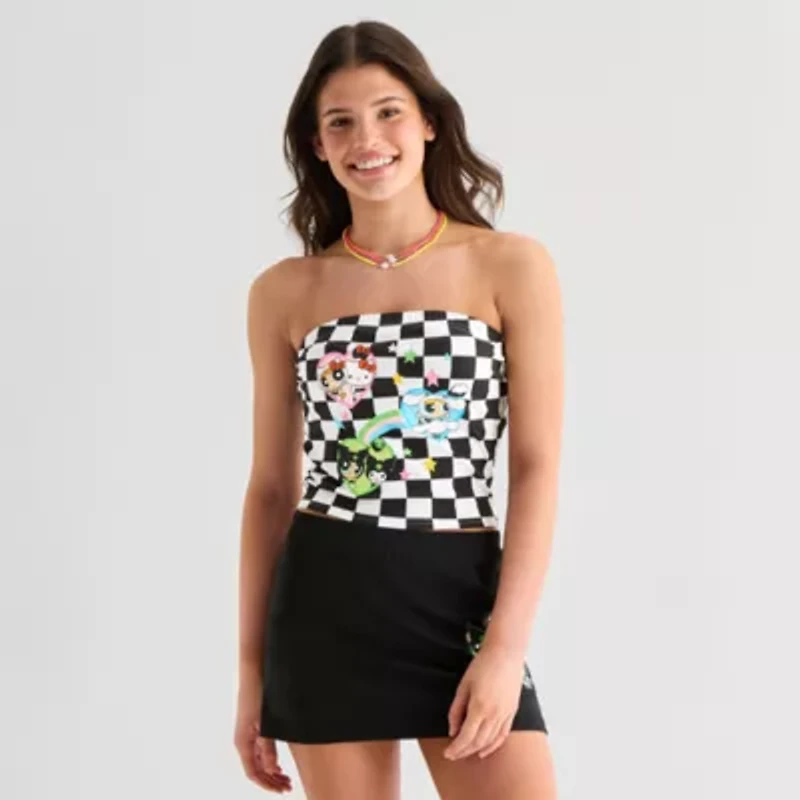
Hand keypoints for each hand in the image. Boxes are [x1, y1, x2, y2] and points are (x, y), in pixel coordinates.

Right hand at [234, 677, 291, 793]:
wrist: (254, 672)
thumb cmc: (258, 695)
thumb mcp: (265, 722)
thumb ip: (268, 746)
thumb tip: (271, 770)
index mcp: (243, 743)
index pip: (253, 772)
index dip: (267, 784)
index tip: (281, 789)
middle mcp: (243, 741)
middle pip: (256, 769)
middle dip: (271, 781)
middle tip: (288, 787)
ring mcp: (248, 734)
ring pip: (258, 760)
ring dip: (271, 771)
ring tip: (286, 778)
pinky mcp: (253, 727)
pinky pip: (260, 750)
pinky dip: (269, 760)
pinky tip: (279, 763)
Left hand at [445, 645, 525, 759]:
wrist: (505, 653)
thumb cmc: (483, 665)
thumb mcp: (463, 686)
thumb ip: (456, 710)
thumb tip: (452, 730)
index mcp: (479, 708)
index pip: (466, 737)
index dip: (456, 748)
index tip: (447, 753)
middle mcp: (494, 715)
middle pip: (477, 742)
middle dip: (464, 751)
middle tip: (453, 755)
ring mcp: (505, 715)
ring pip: (490, 741)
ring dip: (477, 750)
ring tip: (466, 753)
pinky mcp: (512, 712)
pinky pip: (503, 735)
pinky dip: (493, 745)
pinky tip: (485, 750)